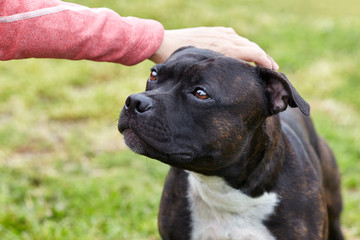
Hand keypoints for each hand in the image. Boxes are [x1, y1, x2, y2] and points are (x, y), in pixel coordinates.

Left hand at [149, 27, 278, 69]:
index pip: (254, 53)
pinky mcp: (213, 32)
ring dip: (253, 51)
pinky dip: (241, 44)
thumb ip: (220, 69)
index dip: (266, 62)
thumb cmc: (181, 59)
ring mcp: (219, 33)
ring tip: (259, 61)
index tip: (273, 71)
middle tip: (271, 69)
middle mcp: (225, 38)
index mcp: (226, 48)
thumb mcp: (204, 69)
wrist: (163, 42)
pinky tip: (240, 49)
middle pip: (251, 47)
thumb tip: (235, 74)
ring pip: (243, 41)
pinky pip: (232, 36)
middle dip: (263, 58)